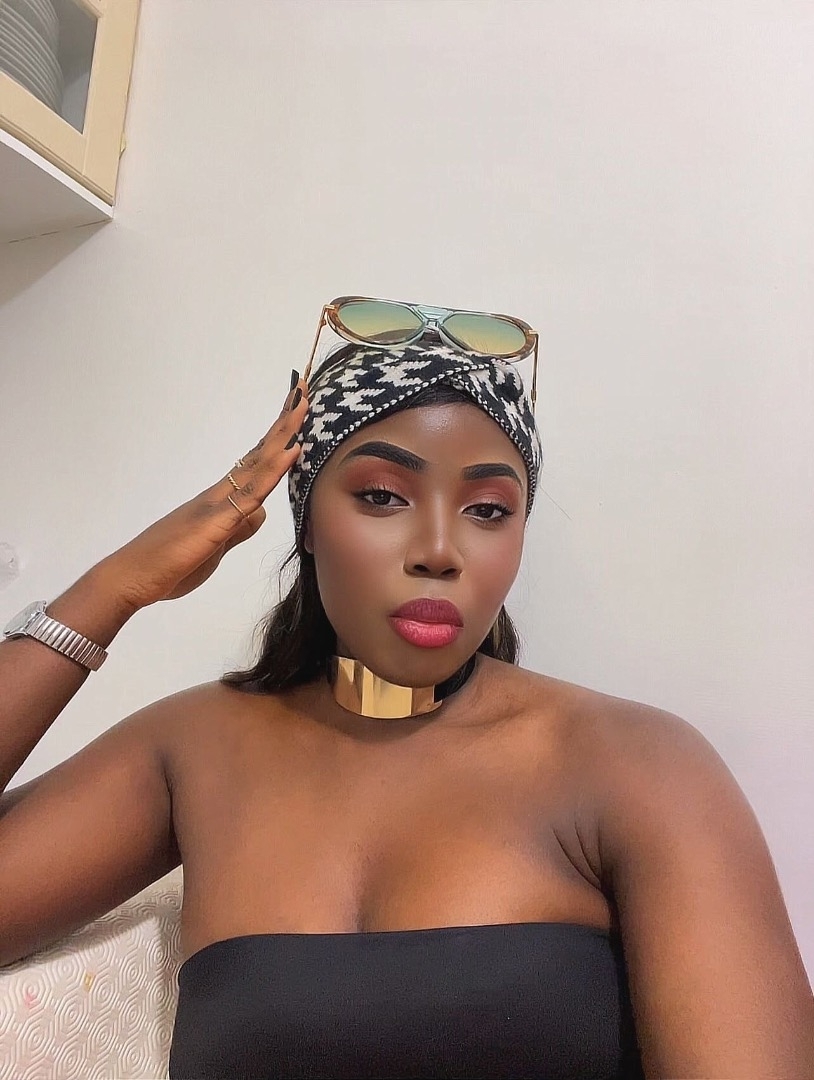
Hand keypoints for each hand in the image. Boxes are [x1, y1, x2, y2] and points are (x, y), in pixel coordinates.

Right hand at [103, 373, 307, 610]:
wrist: (131, 577)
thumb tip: (257, 512)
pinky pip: (252, 492)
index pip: (256, 461)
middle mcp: (220, 492)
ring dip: (282, 433)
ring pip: (259, 462)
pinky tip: (291, 451)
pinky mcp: (217, 521)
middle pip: (260, 451)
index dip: (277, 436)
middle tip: (302, 385)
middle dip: (283, 421)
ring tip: (302, 403)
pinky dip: (274, 469)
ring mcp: (218, 503)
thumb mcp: (214, 547)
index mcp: (221, 499)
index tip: (294, 409)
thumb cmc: (168, 565)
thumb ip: (236, 528)